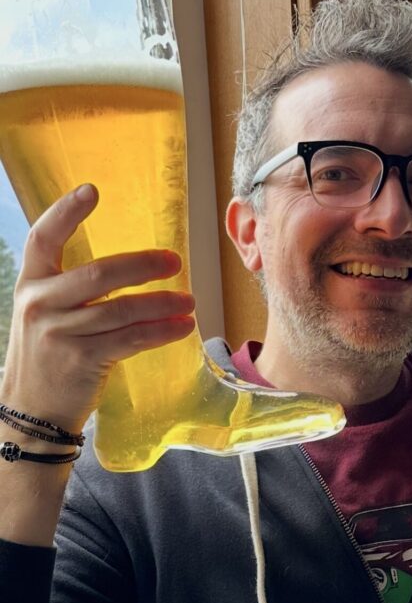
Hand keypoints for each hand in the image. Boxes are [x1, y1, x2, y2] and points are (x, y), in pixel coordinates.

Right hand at [1, 184, 195, 433]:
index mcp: (31, 284)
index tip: (91, 190)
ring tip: (189, 301)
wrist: (31, 411)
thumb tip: (127, 265)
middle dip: (143, 266)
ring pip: (123, 309)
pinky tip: (183, 326)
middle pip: (98, 272)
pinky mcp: (82, 360)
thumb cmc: (48, 356)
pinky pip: (132, 338)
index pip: (42, 238)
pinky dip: (162, 331)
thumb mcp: (45, 314)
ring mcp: (59, 333)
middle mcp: (40, 304)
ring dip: (163, 303)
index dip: (65, 212)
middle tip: (174, 261)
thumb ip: (70, 288)